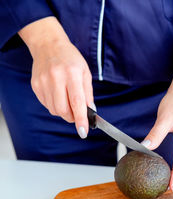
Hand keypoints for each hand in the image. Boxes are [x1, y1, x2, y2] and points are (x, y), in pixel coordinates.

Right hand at [18, 17, 93, 137]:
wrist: (49, 46)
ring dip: (64, 112)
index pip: (77, 102)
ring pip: (54, 110)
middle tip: (77, 114)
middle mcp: (56, 78)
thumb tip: (90, 111)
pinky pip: (47, 104)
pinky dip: (55, 105)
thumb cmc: (71, 59)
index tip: (83, 131)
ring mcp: (43, 82)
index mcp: (72, 74)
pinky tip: (58, 95)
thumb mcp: (85, 73)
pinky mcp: (35, 85)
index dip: (80, 119)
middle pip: (63, 110)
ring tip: (68, 100)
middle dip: (72, 117)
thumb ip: (88, 93)